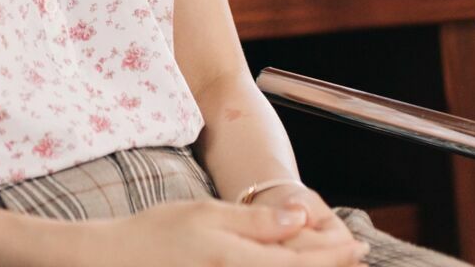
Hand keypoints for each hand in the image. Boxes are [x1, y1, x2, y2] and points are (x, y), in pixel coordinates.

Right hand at [81, 198, 364, 266]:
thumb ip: (256, 221)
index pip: (303, 263)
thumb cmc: (156, 234)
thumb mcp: (207, 214)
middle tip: (355, 253)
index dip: (336, 254)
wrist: (116, 263)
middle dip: (330, 266)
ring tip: (329, 259)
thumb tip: (301, 216)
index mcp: (241, 262)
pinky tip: (287, 263)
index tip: (358, 244)